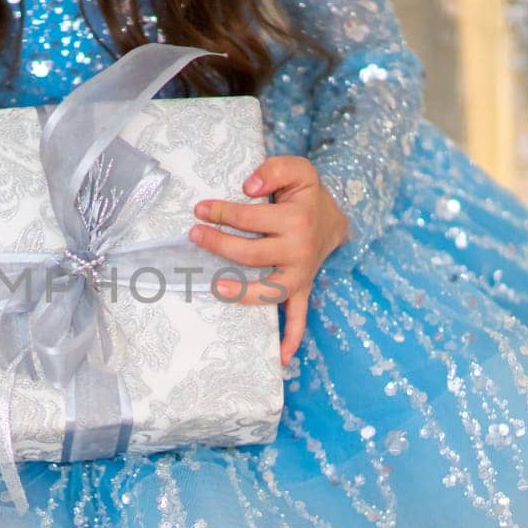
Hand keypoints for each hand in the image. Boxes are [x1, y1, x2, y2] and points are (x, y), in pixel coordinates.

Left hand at [190, 156, 348, 364]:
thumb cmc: (306, 195)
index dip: (220, 213)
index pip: (249, 219)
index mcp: (296, 220)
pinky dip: (291, 339)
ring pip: (269, 291)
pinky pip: (299, 319)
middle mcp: (299, 251)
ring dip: (242, 293)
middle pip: (251, 255)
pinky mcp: (302, 290)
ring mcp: (301, 275)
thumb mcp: (297, 169)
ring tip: (216, 289)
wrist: (333, 219)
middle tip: (193, 235)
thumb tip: (248, 188)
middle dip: (219, 244)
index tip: (199, 210)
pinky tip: (279, 358)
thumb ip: (274, 169)